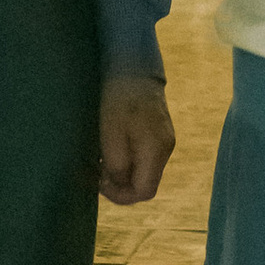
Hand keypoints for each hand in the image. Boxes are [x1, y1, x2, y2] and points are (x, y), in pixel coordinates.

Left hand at [98, 73, 175, 206]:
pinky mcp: (160, 133)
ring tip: (103, 161)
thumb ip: (117, 165)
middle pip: (146, 184)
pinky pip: (146, 158)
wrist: (134, 68)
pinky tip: (114, 149)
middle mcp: (166, 150)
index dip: (121, 196)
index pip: (144, 192)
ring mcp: (165, 141)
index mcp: (156, 151)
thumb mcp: (111, 134)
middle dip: (121, 186)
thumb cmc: (119, 100)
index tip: (101, 183)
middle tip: (99, 173)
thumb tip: (119, 183)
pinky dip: (130, 161)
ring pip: (145, 171)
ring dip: (124, 173)